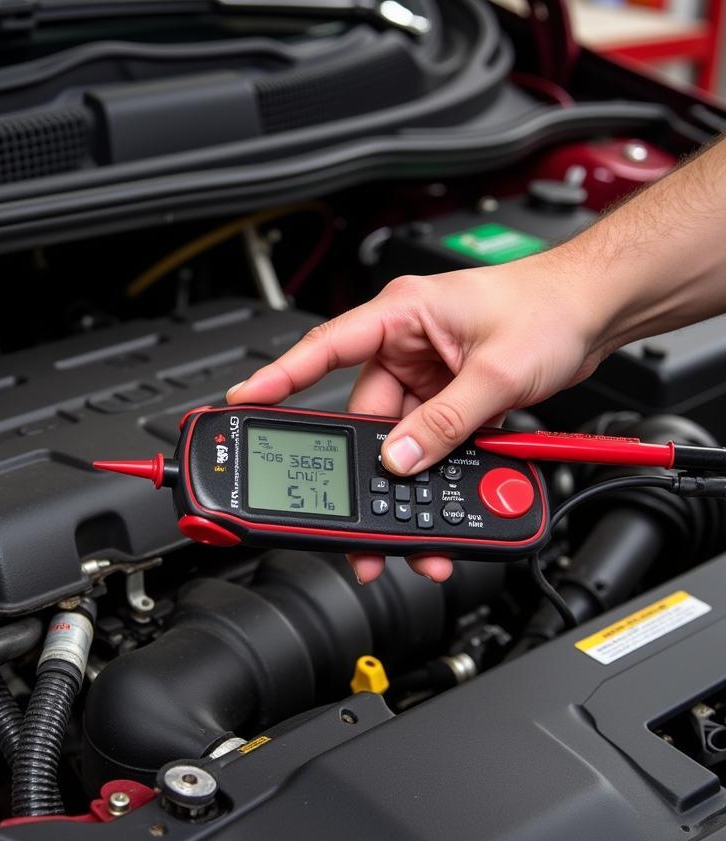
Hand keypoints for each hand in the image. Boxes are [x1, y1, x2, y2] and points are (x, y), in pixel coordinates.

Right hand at [226, 255, 611, 582]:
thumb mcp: (497, 370)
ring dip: (406, 487)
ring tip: (413, 533)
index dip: (278, 378)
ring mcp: (426, 376)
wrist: (597, 309)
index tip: (242, 401)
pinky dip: (434, 477)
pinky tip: (441, 506)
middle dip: (366, 472)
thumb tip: (402, 460)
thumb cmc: (550, 307)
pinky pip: (428, 445)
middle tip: (352, 516)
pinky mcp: (446, 399)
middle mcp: (406, 346)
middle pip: (365, 419)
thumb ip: (448, 421)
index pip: (325, 349)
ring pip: (398, 443)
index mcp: (402, 317)